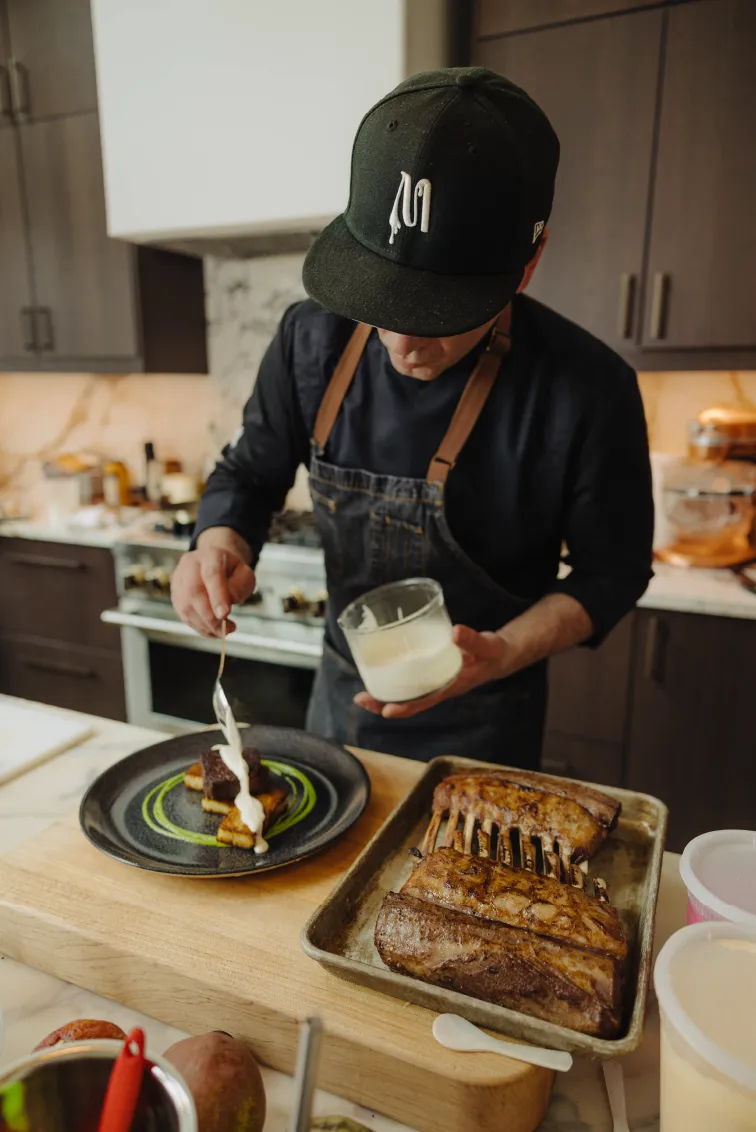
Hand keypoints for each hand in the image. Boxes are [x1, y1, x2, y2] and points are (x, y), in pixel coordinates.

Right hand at [171, 545, 255, 636]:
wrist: (214, 564)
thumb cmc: (231, 571)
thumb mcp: (245, 574)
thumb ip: (241, 586)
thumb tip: (229, 601)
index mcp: (210, 554)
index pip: (211, 574)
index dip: (217, 596)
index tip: (225, 615)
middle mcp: (190, 564)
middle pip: (194, 591)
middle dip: (210, 616)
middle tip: (225, 629)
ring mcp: (179, 580)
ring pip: (186, 607)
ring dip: (205, 625)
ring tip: (223, 631)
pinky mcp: (175, 595)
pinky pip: (184, 615)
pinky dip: (200, 627)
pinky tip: (213, 630)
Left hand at [354, 624, 507, 719]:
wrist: (498, 656)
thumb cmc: (492, 653)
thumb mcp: (487, 646)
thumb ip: (472, 639)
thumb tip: (454, 632)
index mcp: (452, 686)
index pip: (425, 701)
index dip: (406, 708)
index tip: (387, 711)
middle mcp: (439, 688)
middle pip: (409, 702)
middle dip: (384, 703)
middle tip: (361, 699)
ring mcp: (434, 682)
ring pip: (406, 694)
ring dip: (384, 695)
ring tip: (362, 693)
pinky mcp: (430, 672)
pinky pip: (409, 681)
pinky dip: (393, 679)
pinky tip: (379, 672)